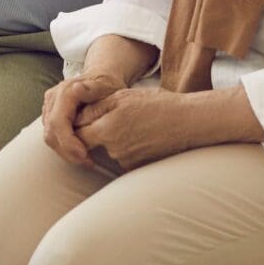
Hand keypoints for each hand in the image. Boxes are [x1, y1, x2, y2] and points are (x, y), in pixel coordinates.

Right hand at [41, 71, 123, 165]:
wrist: (100, 77)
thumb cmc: (107, 84)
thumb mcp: (107, 85)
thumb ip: (92, 88)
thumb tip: (76, 88)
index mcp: (65, 91)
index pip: (57, 122)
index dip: (68, 142)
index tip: (84, 155)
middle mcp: (53, 98)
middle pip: (50, 133)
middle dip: (67, 152)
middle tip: (88, 162)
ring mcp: (49, 107)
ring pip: (49, 136)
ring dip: (65, 152)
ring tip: (87, 160)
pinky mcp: (50, 114)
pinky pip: (52, 135)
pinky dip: (64, 147)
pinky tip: (81, 152)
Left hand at [78, 85, 263, 173]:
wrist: (189, 122)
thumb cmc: (157, 104)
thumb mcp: (123, 97)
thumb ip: (95, 106)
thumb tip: (74, 115)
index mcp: (108, 128)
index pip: (76, 135)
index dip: (75, 127)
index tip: (81, 119)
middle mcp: (114, 149)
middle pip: (91, 145)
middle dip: (93, 134)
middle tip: (111, 119)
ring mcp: (127, 160)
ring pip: (108, 150)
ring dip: (112, 140)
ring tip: (134, 125)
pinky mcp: (138, 168)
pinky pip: (123, 158)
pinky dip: (127, 148)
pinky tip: (142, 136)